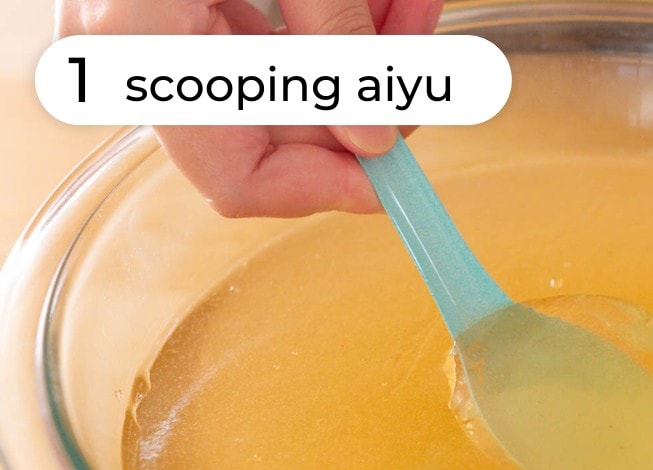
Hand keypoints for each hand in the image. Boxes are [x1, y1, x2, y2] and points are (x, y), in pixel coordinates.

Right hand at [57, 0, 443, 216]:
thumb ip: (332, 44)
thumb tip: (374, 137)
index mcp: (143, 44)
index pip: (236, 178)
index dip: (324, 186)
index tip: (394, 173)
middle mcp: (142, 46)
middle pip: (280, 128)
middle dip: (368, 91)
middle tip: (430, 57)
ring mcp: (165, 24)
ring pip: (293, 80)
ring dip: (368, 45)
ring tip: (413, 1)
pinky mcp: (191, 4)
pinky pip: (277, 37)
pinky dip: (340, 13)